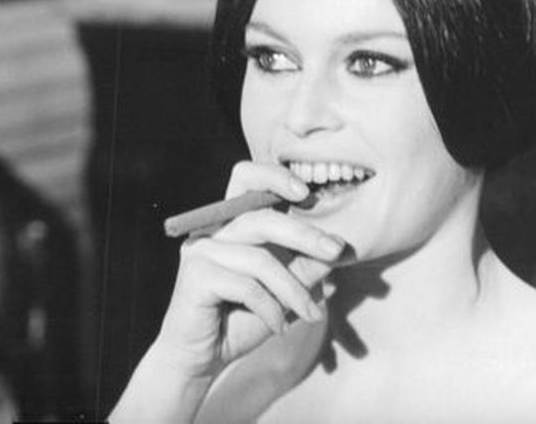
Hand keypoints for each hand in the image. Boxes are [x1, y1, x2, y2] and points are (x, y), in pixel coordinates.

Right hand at [151, 161, 345, 381]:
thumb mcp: (284, 290)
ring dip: (293, 290)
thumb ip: (306, 266)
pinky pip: (247, 286)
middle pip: (262, 217)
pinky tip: (278, 326)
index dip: (275, 176)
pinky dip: (271, 309)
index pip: (246, 177)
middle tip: (336, 252)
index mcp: (231, 223)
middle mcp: (212, 230)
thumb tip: (340, 248)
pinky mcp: (196, 276)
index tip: (307, 193)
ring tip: (311, 314)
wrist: (202, 358)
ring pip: (260, 259)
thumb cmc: (241, 318)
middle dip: (305, 234)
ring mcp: (200, 250)